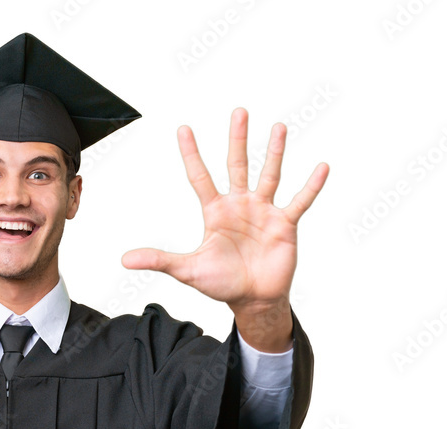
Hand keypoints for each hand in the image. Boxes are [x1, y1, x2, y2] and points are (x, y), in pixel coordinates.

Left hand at [121, 108, 327, 311]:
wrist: (253, 299)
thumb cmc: (221, 283)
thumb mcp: (187, 270)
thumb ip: (159, 260)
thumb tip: (124, 260)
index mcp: (215, 211)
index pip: (200, 176)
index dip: (191, 154)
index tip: (183, 129)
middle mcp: (239, 205)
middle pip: (237, 165)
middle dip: (237, 139)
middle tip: (238, 111)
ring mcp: (264, 212)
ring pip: (269, 175)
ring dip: (274, 152)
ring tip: (279, 127)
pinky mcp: (285, 224)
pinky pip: (300, 201)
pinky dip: (311, 186)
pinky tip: (322, 167)